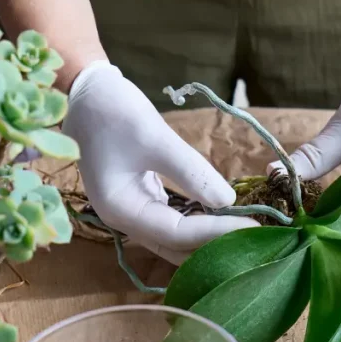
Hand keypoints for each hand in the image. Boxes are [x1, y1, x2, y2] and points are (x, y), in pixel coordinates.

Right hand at [63, 62, 254, 264]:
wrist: (86, 93)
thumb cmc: (113, 112)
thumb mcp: (155, 138)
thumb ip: (191, 171)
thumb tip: (228, 201)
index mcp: (121, 210)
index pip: (177, 234)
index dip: (215, 233)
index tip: (251, 226)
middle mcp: (126, 220)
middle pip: (175, 248)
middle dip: (213, 247)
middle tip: (254, 238)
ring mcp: (134, 212)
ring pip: (176, 240)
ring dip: (208, 239)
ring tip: (244, 231)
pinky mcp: (145, 200)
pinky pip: (175, 223)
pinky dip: (200, 224)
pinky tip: (226, 219)